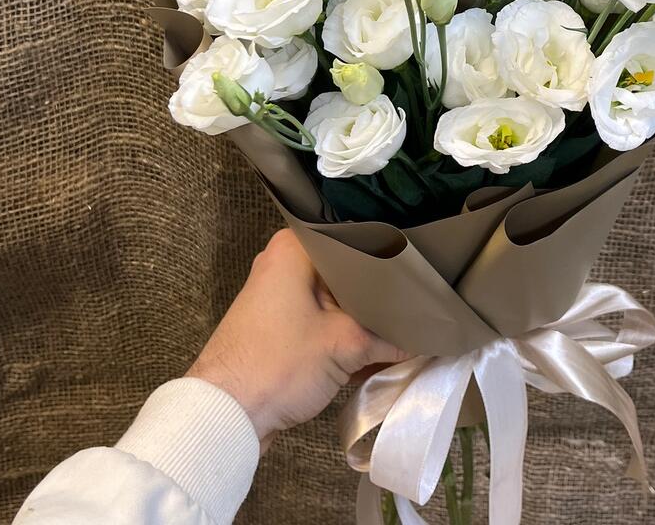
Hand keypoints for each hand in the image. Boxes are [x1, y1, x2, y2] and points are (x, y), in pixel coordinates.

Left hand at [187, 228, 406, 443]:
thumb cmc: (279, 364)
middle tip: (421, 301)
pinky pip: (320, 320)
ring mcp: (278, 296)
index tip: (421, 269)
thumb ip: (389, 337)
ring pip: (335, 299)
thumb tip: (429, 338)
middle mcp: (284, 263)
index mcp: (295, 249)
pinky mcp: (277, 326)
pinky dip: (344, 334)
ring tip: (407, 326)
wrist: (225, 415)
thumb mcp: (344, 345)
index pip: (355, 239)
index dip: (390, 256)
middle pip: (347, 271)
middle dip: (380, 293)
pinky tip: (378, 350)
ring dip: (364, 319)